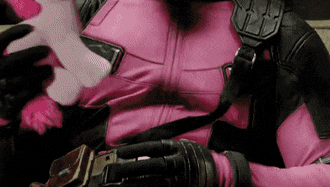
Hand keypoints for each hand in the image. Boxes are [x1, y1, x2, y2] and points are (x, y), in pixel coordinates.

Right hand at [0, 24, 52, 120]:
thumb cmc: (9, 76)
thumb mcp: (6, 61)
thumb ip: (18, 48)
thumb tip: (42, 23)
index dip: (14, 34)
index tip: (33, 28)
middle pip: (8, 63)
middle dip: (28, 55)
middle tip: (47, 50)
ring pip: (14, 81)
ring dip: (34, 74)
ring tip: (50, 69)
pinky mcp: (6, 105)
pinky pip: (19, 98)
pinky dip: (31, 91)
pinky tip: (42, 84)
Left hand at [89, 140, 217, 186]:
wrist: (217, 172)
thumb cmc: (193, 157)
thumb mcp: (181, 146)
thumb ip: (163, 149)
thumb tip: (137, 151)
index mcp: (176, 148)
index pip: (150, 147)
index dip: (133, 150)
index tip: (117, 152)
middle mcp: (177, 163)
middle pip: (150, 165)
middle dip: (130, 168)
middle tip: (112, 171)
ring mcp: (179, 178)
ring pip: (153, 182)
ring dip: (134, 184)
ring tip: (116, 185)